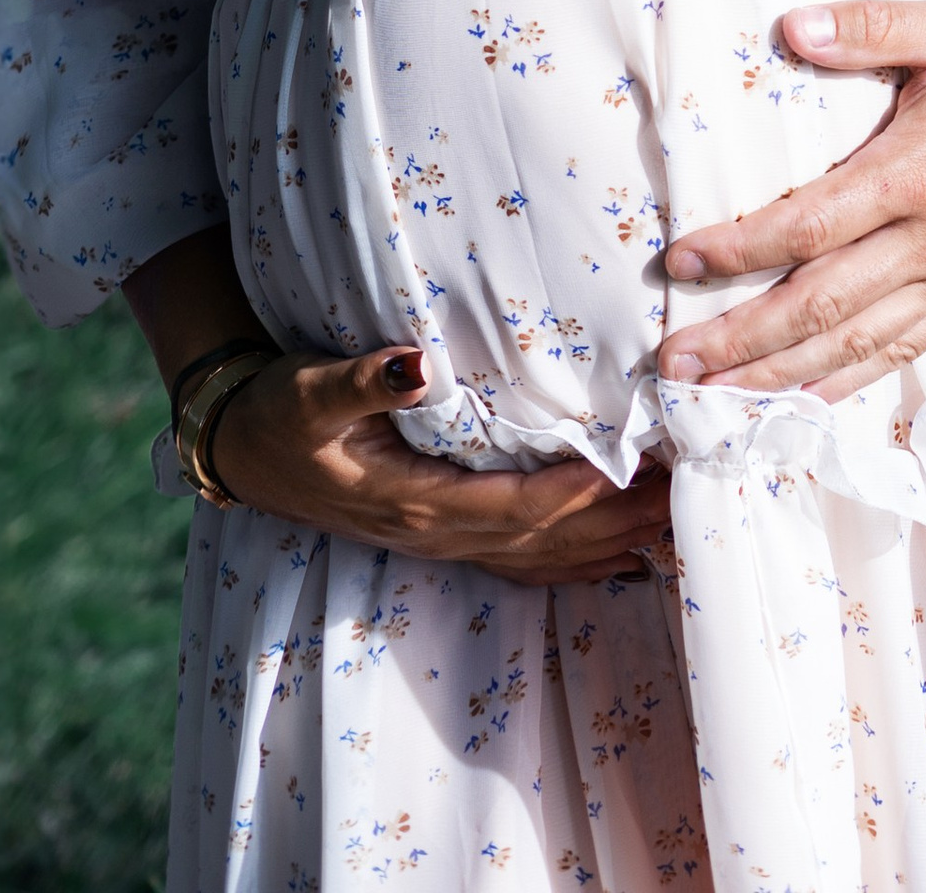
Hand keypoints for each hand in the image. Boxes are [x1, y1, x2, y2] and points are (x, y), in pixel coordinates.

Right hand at [212, 347, 670, 580]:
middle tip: (683, 491)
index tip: (628, 469)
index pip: (509, 505)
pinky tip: (620, 558)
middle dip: (613, 520)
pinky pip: (520, 560)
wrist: (242, 450)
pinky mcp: (441, 534)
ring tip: (674, 521)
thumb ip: (365, 380)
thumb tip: (416, 362)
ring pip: (538, 556)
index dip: (570, 493)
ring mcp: (439, 541)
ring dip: (607, 544)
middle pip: (540, 539)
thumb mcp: (311, 390)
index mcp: (411, 500)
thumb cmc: (280, 413)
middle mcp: (434, 532)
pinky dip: (574, 563)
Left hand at [653, 0, 925, 400]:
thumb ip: (870, 28)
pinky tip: (801, 403)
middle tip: (673, 365)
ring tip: (714, 400)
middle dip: (740, 341)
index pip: (805, 226)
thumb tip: (791, 26)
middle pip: (818, 307)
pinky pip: (898, 352)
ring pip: (852, 345)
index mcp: (914, 174)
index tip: (679, 264)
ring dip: (778, 376)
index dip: (736, 251)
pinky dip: (843, 385)